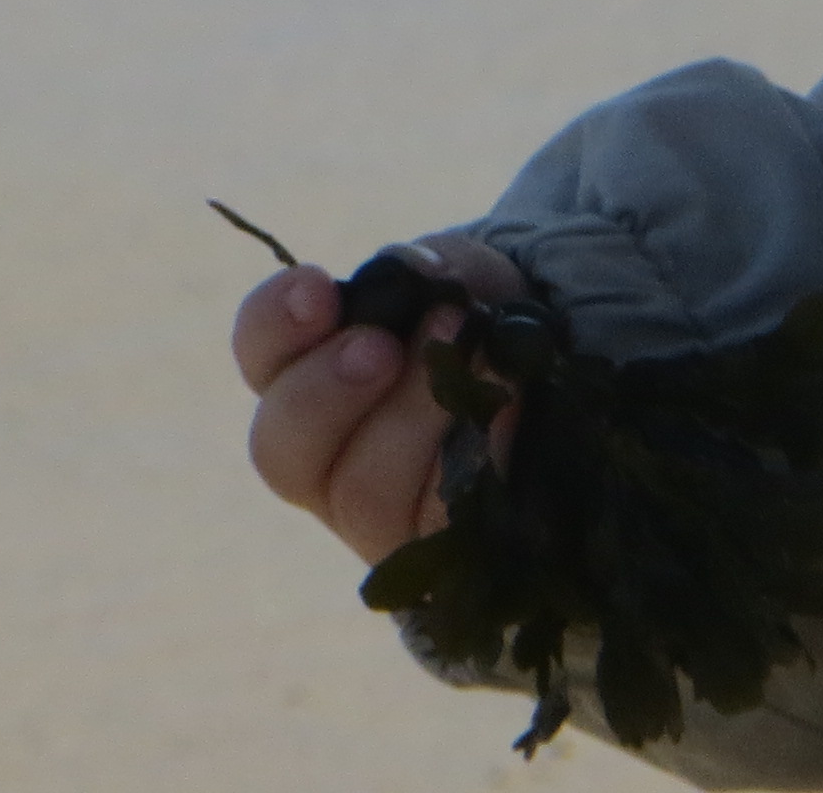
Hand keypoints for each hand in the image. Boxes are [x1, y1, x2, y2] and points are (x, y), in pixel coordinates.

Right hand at [234, 230, 530, 564]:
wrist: (561, 387)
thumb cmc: (481, 326)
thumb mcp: (456, 279)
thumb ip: (426, 272)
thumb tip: (418, 275)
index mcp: (309, 377)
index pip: (260, 354)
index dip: (274, 323)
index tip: (318, 287)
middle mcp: (327, 457)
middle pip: (280, 448)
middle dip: (324, 390)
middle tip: (378, 346)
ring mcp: (378, 516)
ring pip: (361, 489)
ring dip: (412, 415)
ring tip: (470, 354)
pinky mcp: (439, 550)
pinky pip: (438, 520)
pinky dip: (476, 454)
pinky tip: (509, 408)